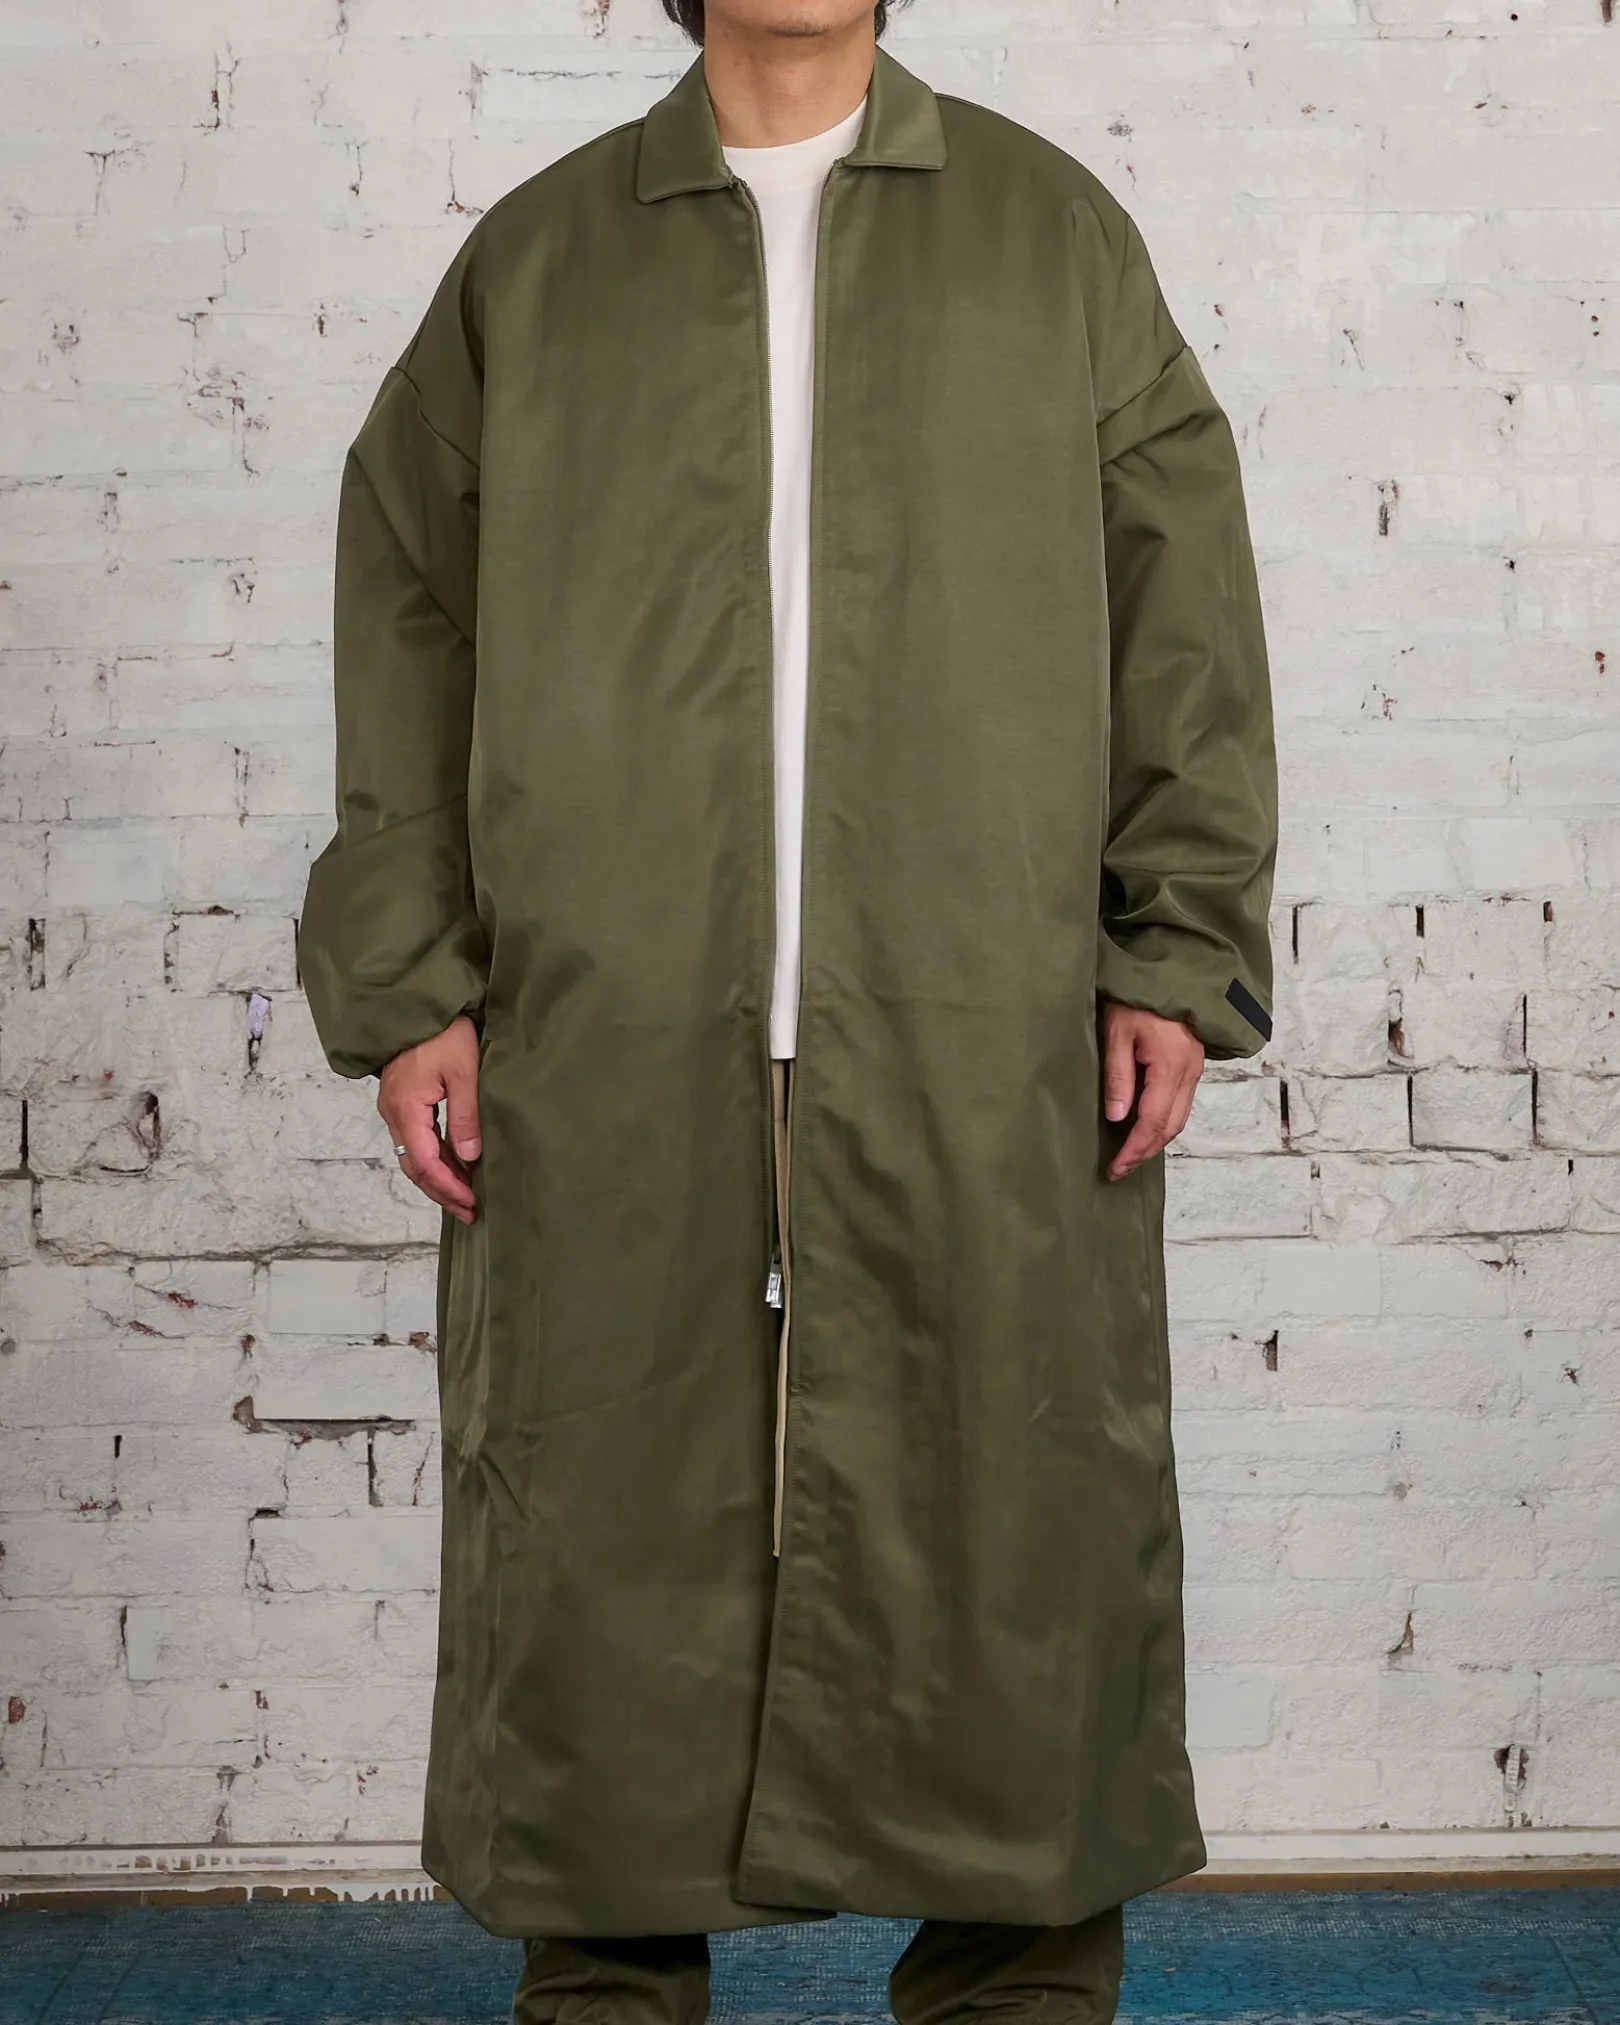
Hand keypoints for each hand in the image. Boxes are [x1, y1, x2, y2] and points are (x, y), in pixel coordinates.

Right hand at [377, 1013, 482, 1224]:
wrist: (419, 1004)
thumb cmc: (443, 1032)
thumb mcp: (464, 1072)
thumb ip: (465, 1116)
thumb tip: (468, 1157)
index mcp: (406, 1109)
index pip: (424, 1163)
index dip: (448, 1187)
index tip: (471, 1203)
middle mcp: (393, 1113)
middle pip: (415, 1167)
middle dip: (442, 1192)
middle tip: (469, 1211)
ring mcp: (395, 1108)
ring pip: (413, 1156)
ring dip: (438, 1178)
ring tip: (465, 1196)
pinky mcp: (402, 1101)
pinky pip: (415, 1141)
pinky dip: (434, 1159)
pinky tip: (454, 1167)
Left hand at [1100, 1001, 1203, 1181]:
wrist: (1169, 973)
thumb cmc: (1137, 998)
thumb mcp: (1116, 1032)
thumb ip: (1118, 1076)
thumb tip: (1117, 1118)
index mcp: (1170, 1066)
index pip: (1153, 1122)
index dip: (1134, 1149)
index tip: (1114, 1167)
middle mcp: (1189, 1073)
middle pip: (1170, 1127)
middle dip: (1144, 1153)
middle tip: (1118, 1170)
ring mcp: (1194, 1071)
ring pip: (1178, 1119)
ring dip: (1155, 1142)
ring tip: (1128, 1156)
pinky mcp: (1192, 1067)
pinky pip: (1180, 1105)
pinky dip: (1163, 1124)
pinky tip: (1143, 1130)